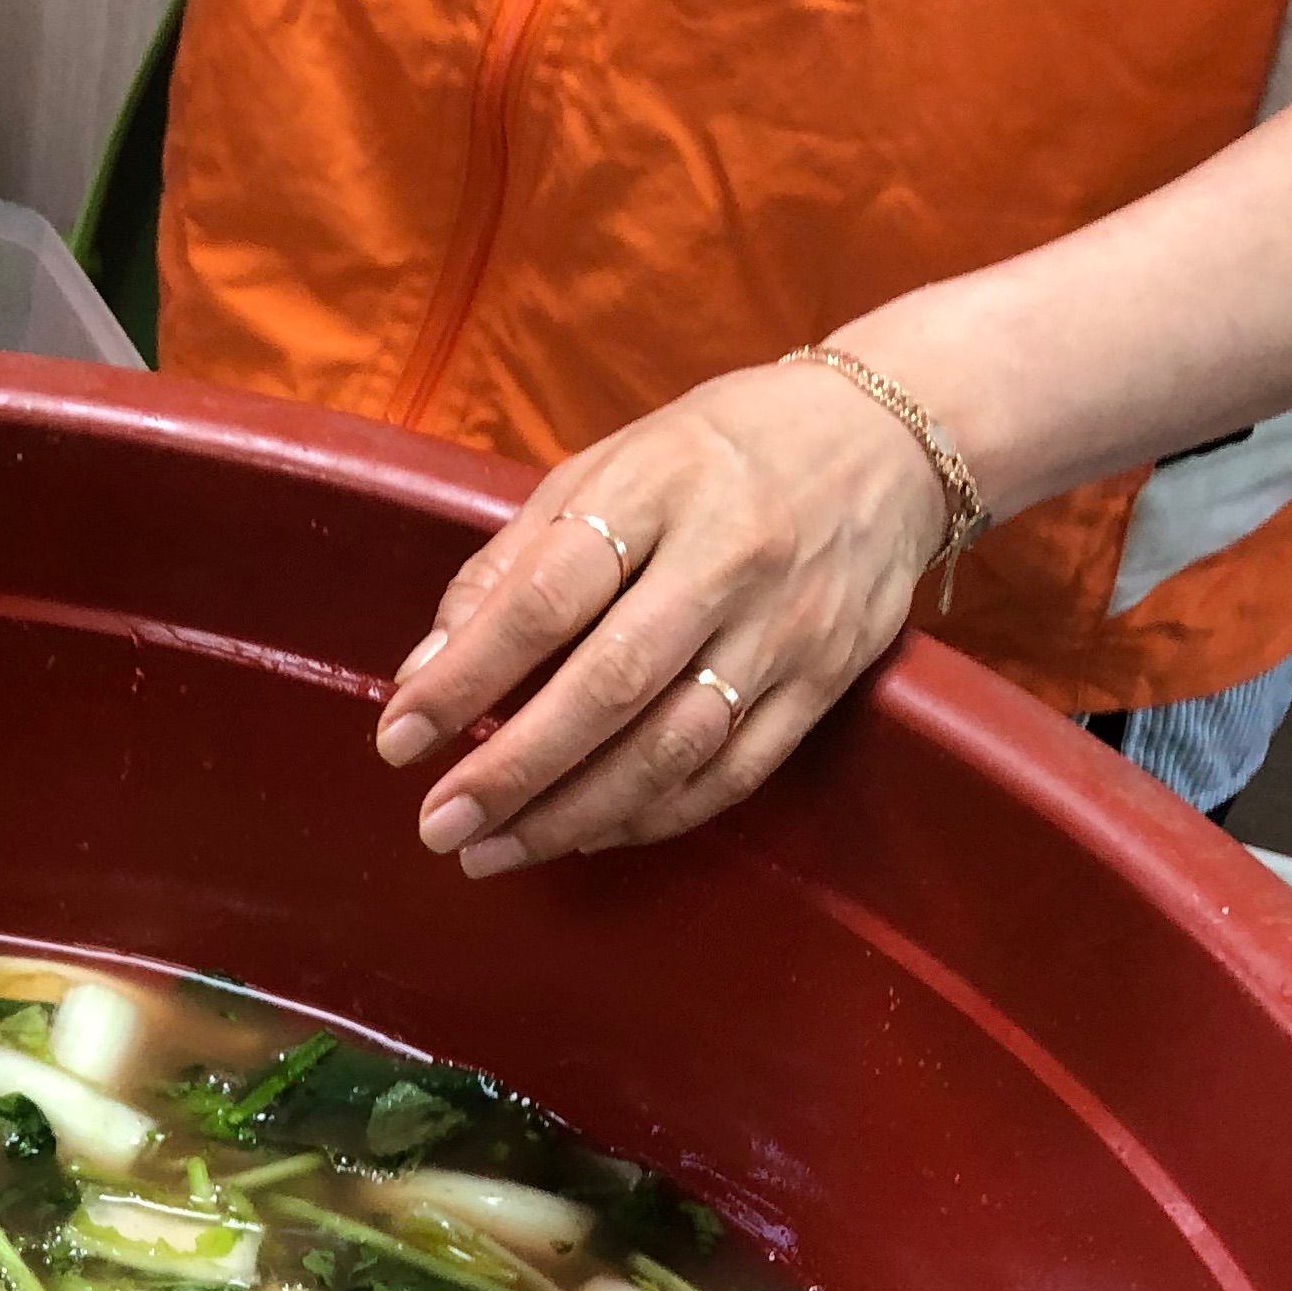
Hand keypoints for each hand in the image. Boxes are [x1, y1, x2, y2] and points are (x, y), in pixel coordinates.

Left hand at [371, 361, 951, 873]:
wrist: (894, 440)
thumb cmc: (719, 455)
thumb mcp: (608, 468)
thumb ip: (513, 563)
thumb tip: (425, 666)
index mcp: (659, 486)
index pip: (547, 595)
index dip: (465, 675)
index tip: (398, 736)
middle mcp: (728, 558)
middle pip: (608, 687)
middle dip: (511, 769)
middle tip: (437, 825)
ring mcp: (786, 628)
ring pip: (670, 750)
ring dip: (571, 816)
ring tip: (491, 850)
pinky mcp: (826, 682)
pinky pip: (729, 775)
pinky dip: (648, 819)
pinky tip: (582, 836)